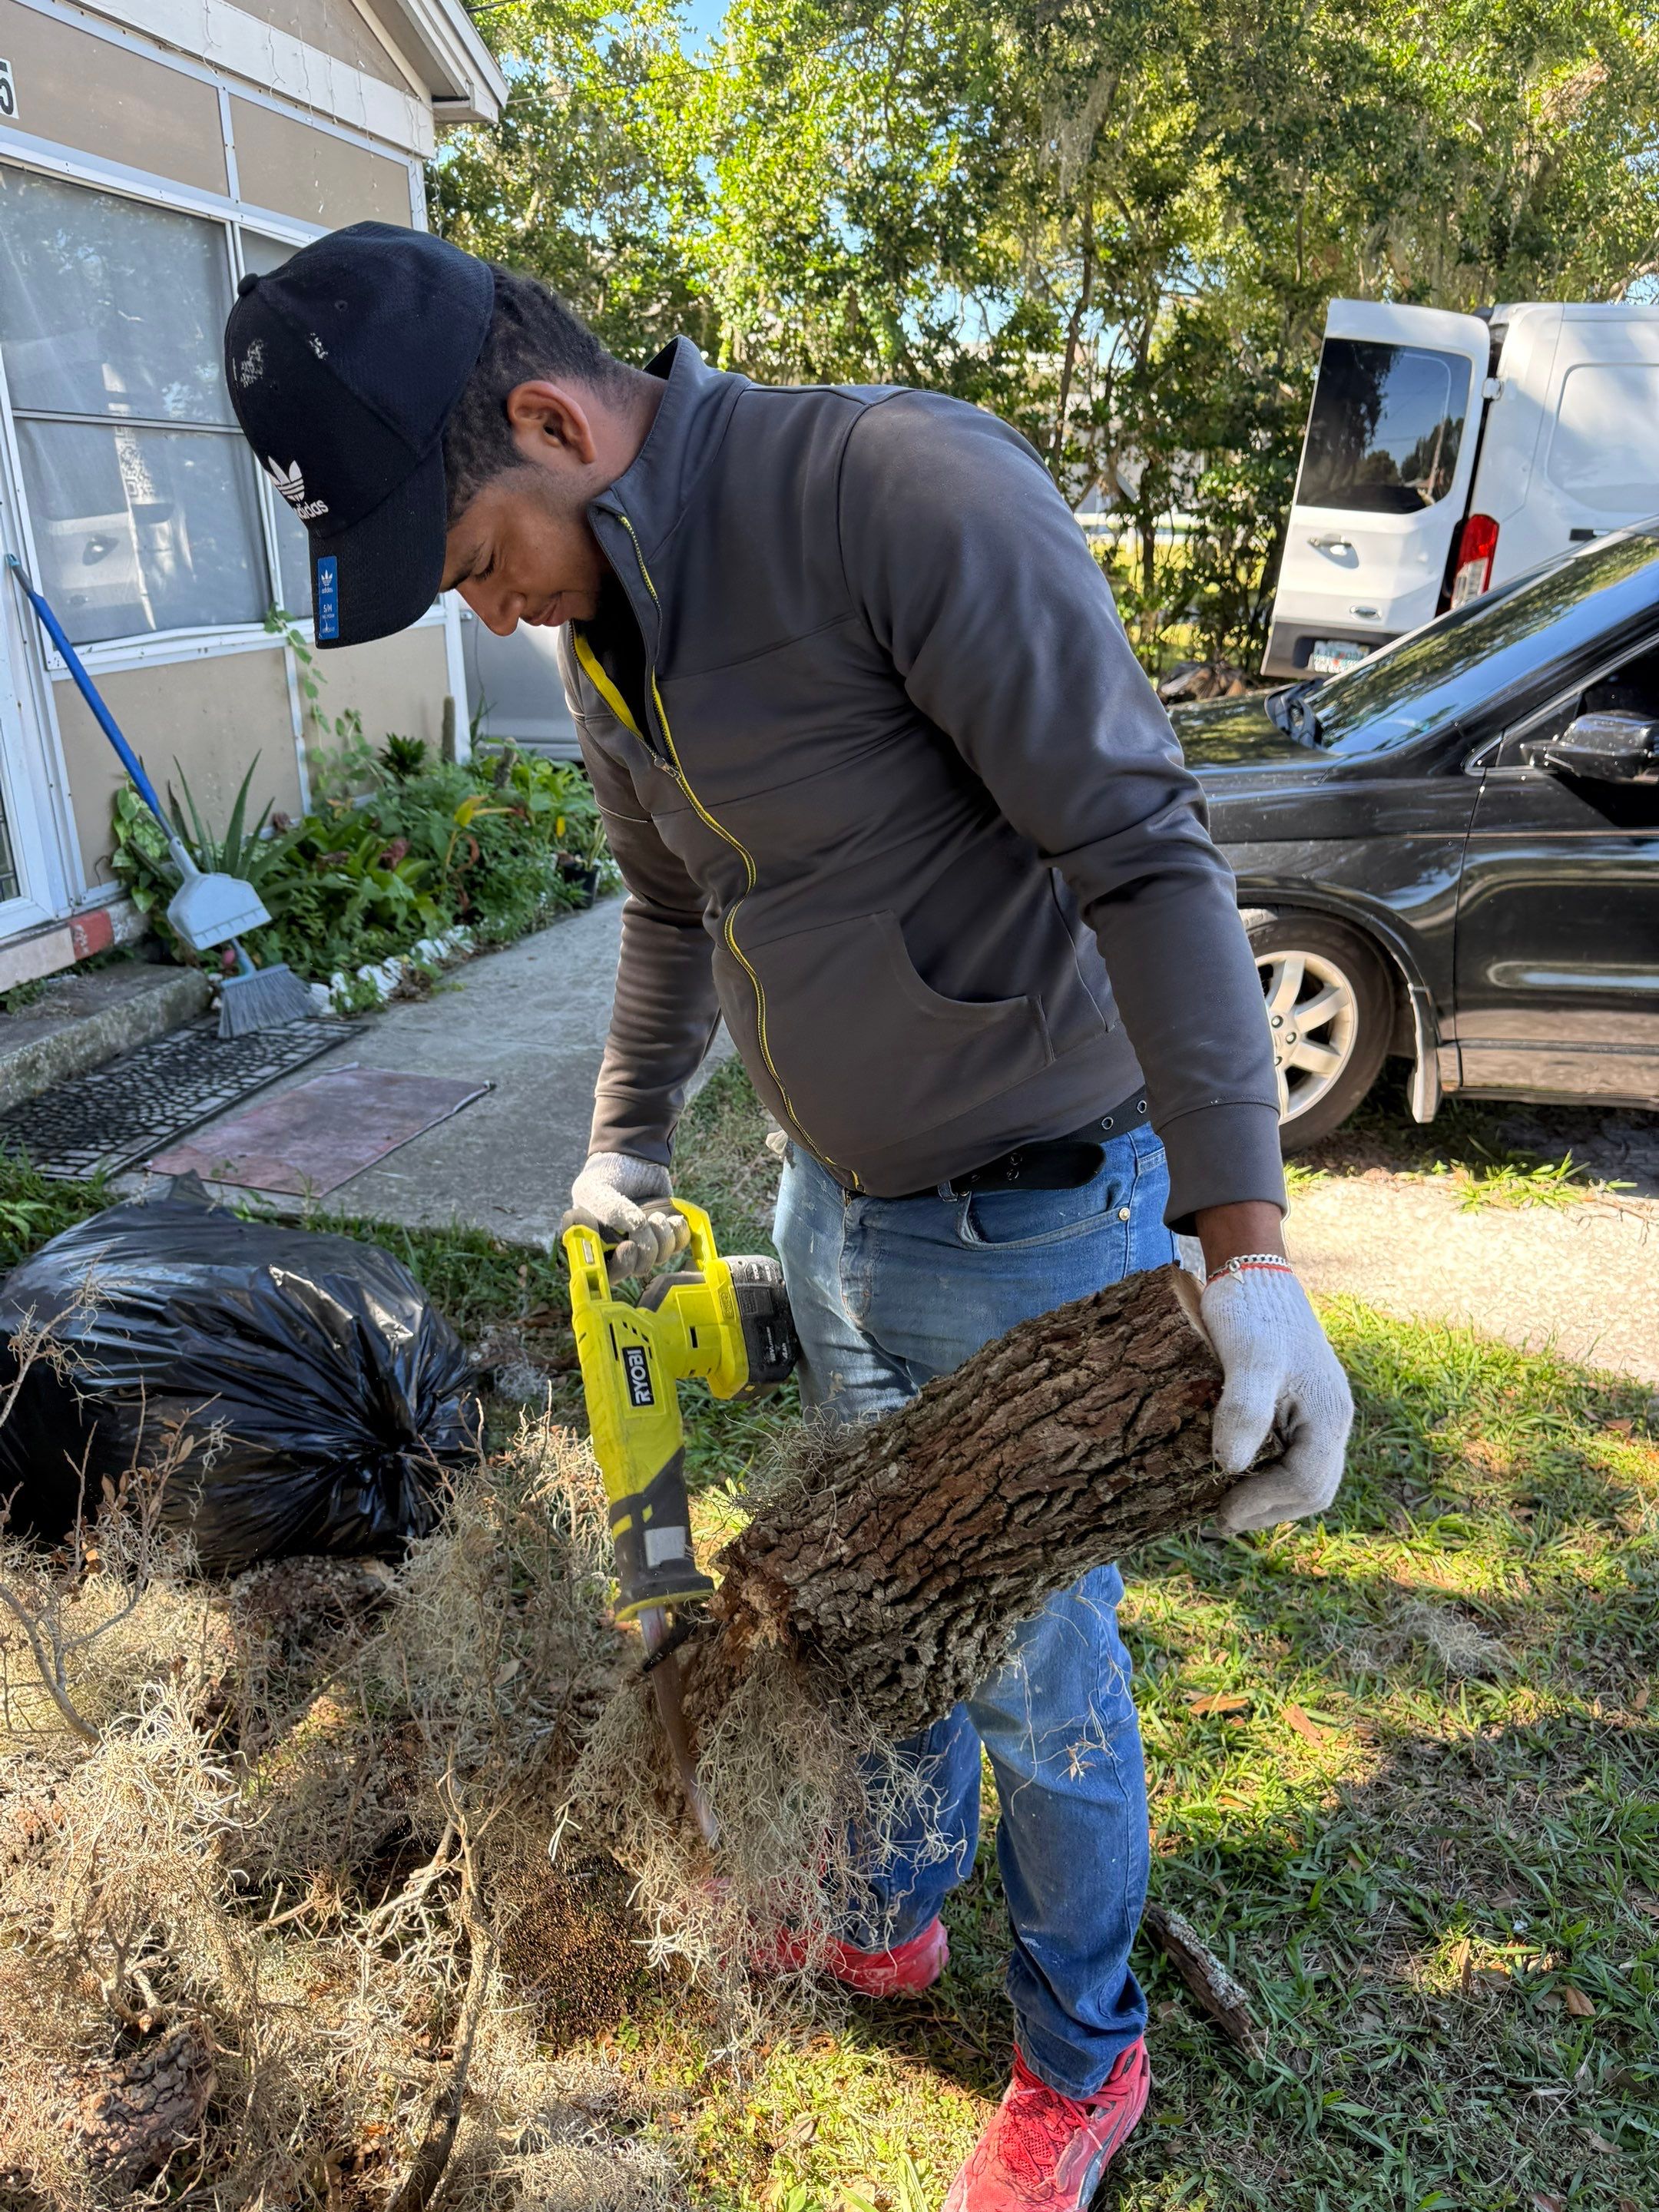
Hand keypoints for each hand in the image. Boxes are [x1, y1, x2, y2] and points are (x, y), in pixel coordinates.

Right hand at [562, 1151, 688, 1279]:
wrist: (630, 1159)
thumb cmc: (604, 1176)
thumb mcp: (594, 1189)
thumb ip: (610, 1209)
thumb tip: (638, 1227)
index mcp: (596, 1246)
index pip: (608, 1274)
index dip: (621, 1267)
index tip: (629, 1246)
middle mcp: (619, 1250)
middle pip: (639, 1268)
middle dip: (648, 1247)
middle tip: (648, 1221)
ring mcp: (644, 1244)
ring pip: (660, 1257)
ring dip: (664, 1236)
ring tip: (658, 1215)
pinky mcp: (664, 1235)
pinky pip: (678, 1245)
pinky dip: (679, 1232)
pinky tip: (673, 1218)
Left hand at [1197, 1261, 1352, 1532]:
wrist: (1254, 1271)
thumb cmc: (1251, 1312)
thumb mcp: (1247, 1358)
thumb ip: (1243, 1410)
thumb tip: (1231, 1467)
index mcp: (1329, 1415)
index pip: (1307, 1484)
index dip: (1263, 1504)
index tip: (1220, 1512)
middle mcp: (1332, 1420)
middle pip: (1313, 1489)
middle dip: (1269, 1511)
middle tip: (1221, 1520)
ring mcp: (1318, 1413)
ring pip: (1305, 1476)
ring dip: (1269, 1497)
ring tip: (1227, 1505)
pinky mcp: (1299, 1405)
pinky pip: (1293, 1455)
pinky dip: (1267, 1474)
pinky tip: (1235, 1473)